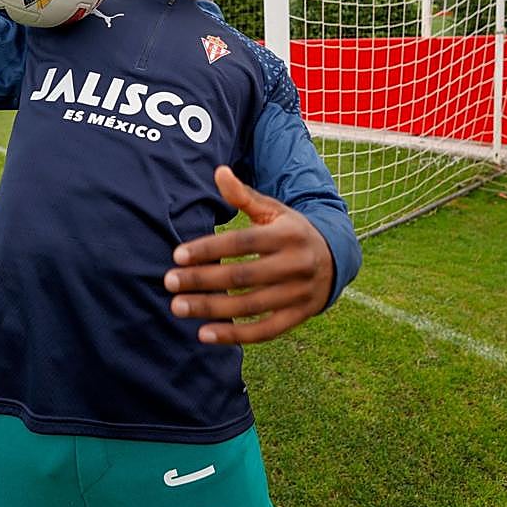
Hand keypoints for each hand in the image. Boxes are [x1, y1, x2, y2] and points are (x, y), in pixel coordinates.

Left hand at [164, 165, 334, 344]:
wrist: (336, 258)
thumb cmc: (292, 231)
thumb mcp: (274, 210)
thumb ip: (244, 196)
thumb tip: (218, 172)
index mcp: (288, 234)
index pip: (242, 243)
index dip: (209, 249)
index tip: (177, 255)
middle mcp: (296, 264)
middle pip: (243, 276)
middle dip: (202, 280)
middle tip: (169, 282)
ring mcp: (299, 293)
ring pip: (250, 306)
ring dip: (211, 308)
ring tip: (178, 307)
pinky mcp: (299, 316)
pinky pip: (265, 330)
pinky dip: (234, 335)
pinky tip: (204, 333)